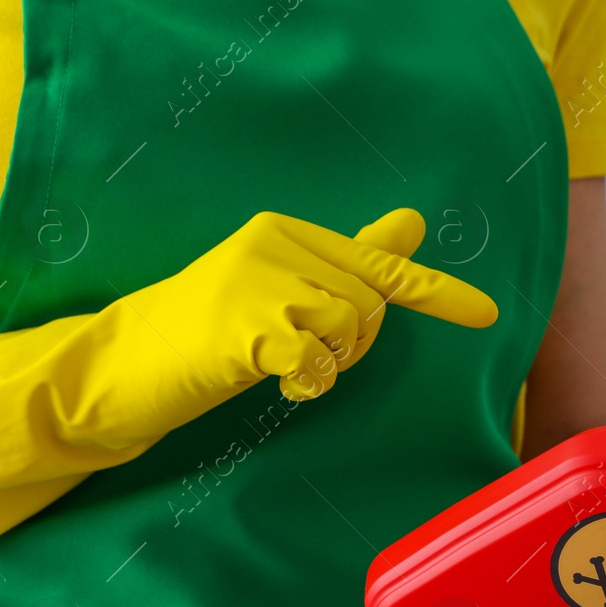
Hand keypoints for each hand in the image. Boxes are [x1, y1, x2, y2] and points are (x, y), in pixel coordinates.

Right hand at [0, 208, 494, 556]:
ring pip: (351, 332)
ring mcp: (259, 284)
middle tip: (300, 355)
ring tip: (279, 365)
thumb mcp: (278, 289)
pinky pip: (318, 364)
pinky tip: (277, 385)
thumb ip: (347, 259)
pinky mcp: (246, 330)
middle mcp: (276, 245)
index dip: (436, 292)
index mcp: (285, 231)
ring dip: (330, 364)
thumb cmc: (202, 332)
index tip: (489, 316)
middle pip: (370, 307)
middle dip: (353, 344)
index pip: (377, 263)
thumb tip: (414, 220)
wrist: (116, 366)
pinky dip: (308, 384)